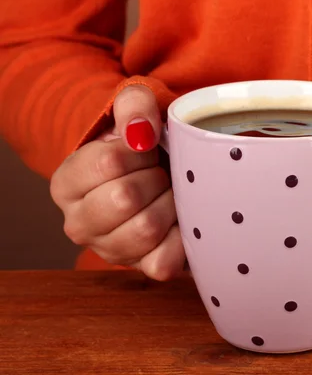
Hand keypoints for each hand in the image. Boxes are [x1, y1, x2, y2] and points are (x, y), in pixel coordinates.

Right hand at [50, 85, 184, 279]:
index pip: (108, 163)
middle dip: (155, 178)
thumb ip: (133, 106)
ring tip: (170, 194)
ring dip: (169, 205)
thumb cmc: (140, 148)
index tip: (145, 149)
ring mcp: (109, 250)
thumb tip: (141, 130)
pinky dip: (181, 238)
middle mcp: (78, 223)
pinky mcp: (141, 268)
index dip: (140, 151)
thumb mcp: (132, 115)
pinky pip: (164, 261)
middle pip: (125, 198)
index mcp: (66, 184)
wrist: (155, 176)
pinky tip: (180, 220)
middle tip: (160, 173)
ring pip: (146, 228)